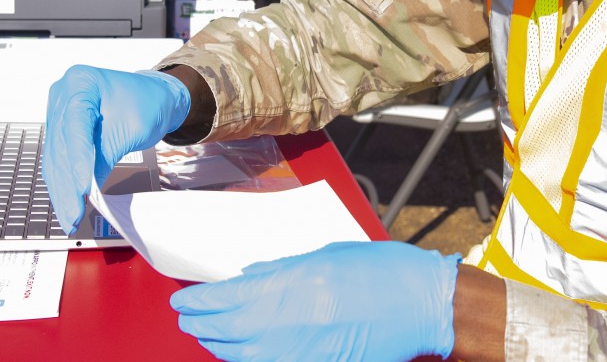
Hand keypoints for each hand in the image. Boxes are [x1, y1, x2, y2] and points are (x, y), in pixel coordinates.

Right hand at [42, 67, 190, 232]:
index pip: (74, 125)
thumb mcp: (131, 128)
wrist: (154, 96)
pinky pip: (58, 159)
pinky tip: (67, 204)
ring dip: (61, 190)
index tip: (82, 188)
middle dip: (66, 184)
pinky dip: (63, 183)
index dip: (77, 159)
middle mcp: (62, 93)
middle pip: (60, 145)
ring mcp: (58, 111)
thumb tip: (85, 190)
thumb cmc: (147, 103)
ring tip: (69, 218)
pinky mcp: (61, 128)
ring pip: (55, 157)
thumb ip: (105, 155)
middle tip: (73, 215)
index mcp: (80, 82)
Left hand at [171, 241, 459, 361]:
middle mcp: (290, 321)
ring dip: (219, 344)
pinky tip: (240, 354)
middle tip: (188, 317)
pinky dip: (248, 360)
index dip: (200, 302)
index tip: (184, 301)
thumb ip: (285, 269)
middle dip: (203, 324)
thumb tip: (253, 276)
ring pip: (242, 354)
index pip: (228, 297)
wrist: (422, 304)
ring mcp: (300, 350)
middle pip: (228, 329)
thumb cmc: (383, 273)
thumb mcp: (327, 255)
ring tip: (207, 336)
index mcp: (292, 284)